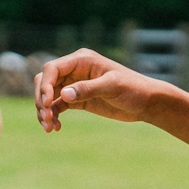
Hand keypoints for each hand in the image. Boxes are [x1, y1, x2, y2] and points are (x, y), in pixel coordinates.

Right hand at [34, 49, 169, 132]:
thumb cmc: (133, 89)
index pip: (53, 68)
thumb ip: (87, 90)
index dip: (45, 85)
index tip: (47, 103)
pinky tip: (56, 128)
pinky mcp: (77, 99)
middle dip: (42, 99)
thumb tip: (63, 95)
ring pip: (49, 96)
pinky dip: (53, 116)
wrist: (146, 102)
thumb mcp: (112, 87)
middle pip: (45, 81)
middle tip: (46, 118)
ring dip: (45, 111)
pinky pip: (58, 106)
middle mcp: (75, 70)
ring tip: (49, 128)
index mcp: (82, 60)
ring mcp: (74, 85)